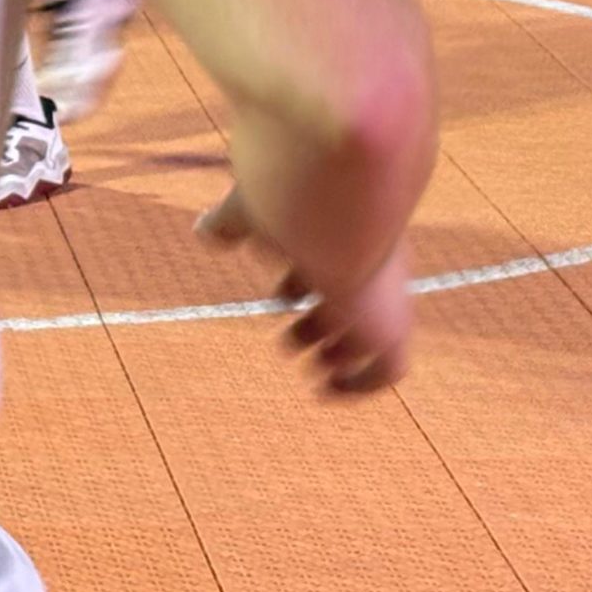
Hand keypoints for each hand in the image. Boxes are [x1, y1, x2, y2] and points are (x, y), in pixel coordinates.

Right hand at [197, 187, 413, 394]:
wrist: (335, 212)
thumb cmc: (289, 200)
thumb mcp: (251, 212)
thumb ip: (228, 223)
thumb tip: (202, 230)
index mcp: (340, 238)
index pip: (326, 266)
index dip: (300, 285)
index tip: (282, 297)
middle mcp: (367, 269)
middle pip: (347, 302)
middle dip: (317, 325)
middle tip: (292, 341)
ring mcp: (380, 298)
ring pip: (364, 336)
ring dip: (336, 357)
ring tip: (311, 371)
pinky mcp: (388, 330)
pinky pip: (385, 371)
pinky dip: (358, 385)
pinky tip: (328, 392)